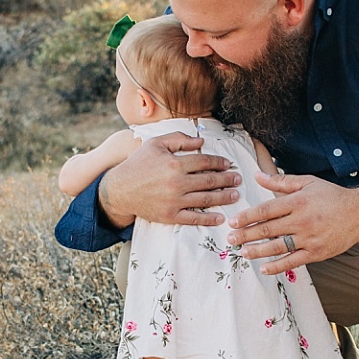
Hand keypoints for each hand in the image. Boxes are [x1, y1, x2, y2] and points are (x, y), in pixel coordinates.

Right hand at [98, 133, 241, 229]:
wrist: (121, 189)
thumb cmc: (138, 163)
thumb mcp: (156, 144)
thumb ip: (179, 140)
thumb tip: (201, 141)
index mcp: (175, 163)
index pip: (204, 162)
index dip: (219, 163)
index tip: (228, 164)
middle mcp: (177, 182)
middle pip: (209, 181)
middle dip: (226, 179)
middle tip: (238, 179)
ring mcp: (175, 201)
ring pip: (205, 199)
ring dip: (223, 197)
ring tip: (235, 195)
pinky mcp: (170, 215)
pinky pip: (193, 218)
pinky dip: (208, 218)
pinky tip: (219, 217)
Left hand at [228, 174, 358, 273]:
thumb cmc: (331, 196)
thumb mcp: (307, 182)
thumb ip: (281, 181)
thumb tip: (257, 175)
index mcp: (297, 201)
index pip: (266, 210)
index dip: (248, 216)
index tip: (233, 222)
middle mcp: (301, 220)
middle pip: (268, 229)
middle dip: (246, 235)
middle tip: (231, 239)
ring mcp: (309, 239)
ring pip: (278, 247)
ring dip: (258, 251)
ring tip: (243, 252)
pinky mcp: (316, 253)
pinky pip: (293, 261)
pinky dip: (277, 266)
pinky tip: (264, 268)